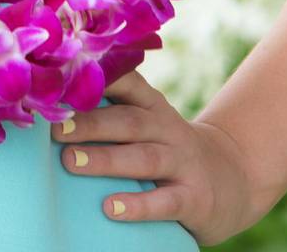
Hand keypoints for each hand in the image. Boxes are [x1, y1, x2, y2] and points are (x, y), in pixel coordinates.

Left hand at [51, 69, 258, 244]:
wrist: (234, 178)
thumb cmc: (170, 148)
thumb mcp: (150, 121)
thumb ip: (113, 110)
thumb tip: (51, 105)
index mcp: (153, 105)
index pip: (127, 82)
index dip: (97, 78)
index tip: (62, 79)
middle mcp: (169, 128)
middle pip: (128, 121)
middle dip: (91, 122)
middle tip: (55, 127)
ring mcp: (184, 162)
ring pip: (144, 157)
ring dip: (106, 159)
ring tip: (72, 161)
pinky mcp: (195, 198)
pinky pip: (165, 201)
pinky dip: (138, 205)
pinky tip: (110, 208)